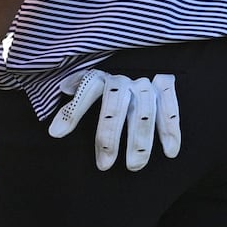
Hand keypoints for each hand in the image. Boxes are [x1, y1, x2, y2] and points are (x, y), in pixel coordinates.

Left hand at [48, 69, 179, 169]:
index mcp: (100, 76)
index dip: (71, 111)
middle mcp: (123, 79)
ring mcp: (145, 84)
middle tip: (104, 166)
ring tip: (133, 166)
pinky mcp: (165, 88)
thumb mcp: (87, 86)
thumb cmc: (107, 85)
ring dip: (140, 140)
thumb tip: (54, 128)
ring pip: (143, 111)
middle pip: (114, 106)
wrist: (142, 60)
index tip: (56, 134)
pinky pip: (170, 108)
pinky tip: (170, 152)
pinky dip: (171, 129)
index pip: (84, 91)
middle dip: (109, 136)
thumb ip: (73, 102)